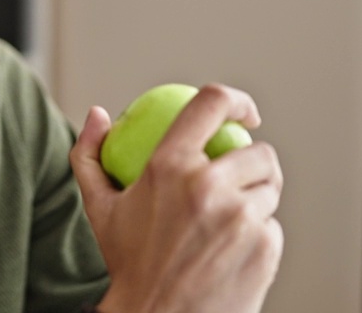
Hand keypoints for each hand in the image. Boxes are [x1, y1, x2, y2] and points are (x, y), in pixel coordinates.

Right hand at [70, 84, 283, 312]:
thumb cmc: (127, 263)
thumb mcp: (99, 208)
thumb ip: (90, 154)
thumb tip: (98, 114)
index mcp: (169, 166)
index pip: (211, 104)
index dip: (235, 99)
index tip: (243, 113)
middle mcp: (209, 186)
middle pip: (259, 152)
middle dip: (253, 162)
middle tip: (238, 179)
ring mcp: (242, 217)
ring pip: (270, 189)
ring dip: (256, 198)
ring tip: (230, 219)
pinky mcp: (266, 246)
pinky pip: (272, 226)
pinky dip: (257, 234)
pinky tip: (232, 252)